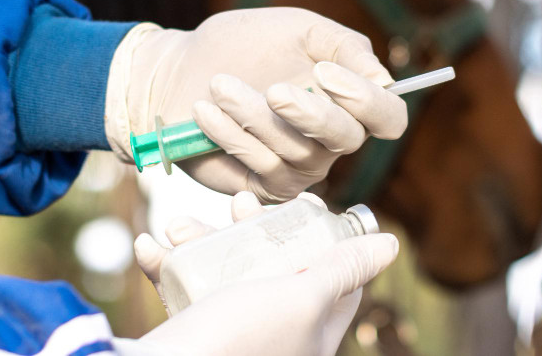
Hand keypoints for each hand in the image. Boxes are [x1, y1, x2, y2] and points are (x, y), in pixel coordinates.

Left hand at [104, 7, 407, 201]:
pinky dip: (231, 135)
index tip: (325, 73)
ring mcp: (299, 168)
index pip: (388, 117)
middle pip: (346, 140)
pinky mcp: (262, 186)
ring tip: (219, 85)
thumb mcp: (299, 29)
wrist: (182, 69)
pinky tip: (206, 111)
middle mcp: (332, 141)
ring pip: (296, 153)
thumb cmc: (245, 44)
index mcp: (350, 102)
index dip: (367, 101)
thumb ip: (345, 46)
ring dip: (255, 116)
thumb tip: (382, 79)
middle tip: (274, 89)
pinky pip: (259, 166)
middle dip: (311, 115)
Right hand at [121, 192, 398, 355]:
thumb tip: (391, 243)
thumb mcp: (303, 298)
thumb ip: (343, 270)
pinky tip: (150, 246)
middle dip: (249, 228)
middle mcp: (276, 336)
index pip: (333, 278)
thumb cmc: (240, 340)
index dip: (320, 234)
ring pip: (223, 272)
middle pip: (274, 266)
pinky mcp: (194, 334)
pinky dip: (166, 265)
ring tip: (179, 225)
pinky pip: (183, 290)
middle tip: (239, 206)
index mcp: (312, 334)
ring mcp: (234, 336)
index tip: (302, 202)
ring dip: (198, 239)